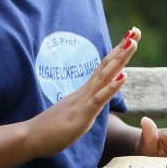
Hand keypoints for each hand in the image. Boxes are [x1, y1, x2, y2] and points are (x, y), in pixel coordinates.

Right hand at [27, 28, 140, 158]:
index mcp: (84, 92)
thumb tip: (92, 104)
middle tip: (136, 31)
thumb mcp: (73, 115)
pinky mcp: (81, 115)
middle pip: (107, 66)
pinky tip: (124, 76)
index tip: (130, 39)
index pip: (104, 69)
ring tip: (133, 43)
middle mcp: (85, 92)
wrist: (30, 137)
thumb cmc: (50, 129)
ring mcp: (83, 101)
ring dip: (119, 60)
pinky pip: (98, 99)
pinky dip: (112, 87)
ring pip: (104, 77)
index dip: (117, 54)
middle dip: (123, 48)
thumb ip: (83, 107)